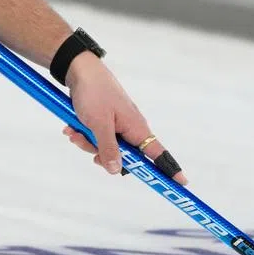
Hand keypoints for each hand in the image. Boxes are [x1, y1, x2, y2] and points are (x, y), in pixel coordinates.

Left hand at [61, 52, 187, 185]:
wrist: (79, 70)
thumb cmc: (94, 93)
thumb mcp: (99, 124)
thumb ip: (108, 148)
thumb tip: (116, 170)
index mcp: (138, 129)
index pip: (159, 154)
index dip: (170, 170)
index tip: (182, 184)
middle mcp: (131, 128)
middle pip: (123, 156)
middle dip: (100, 153)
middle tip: (86, 142)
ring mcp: (117, 124)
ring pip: (104, 147)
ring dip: (86, 141)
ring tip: (74, 130)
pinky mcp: (104, 120)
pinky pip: (95, 136)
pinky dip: (82, 133)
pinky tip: (71, 126)